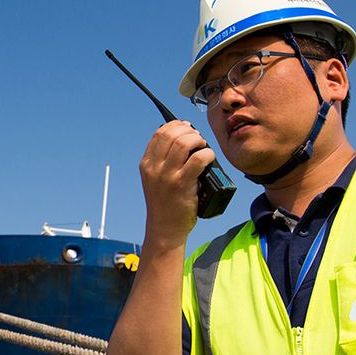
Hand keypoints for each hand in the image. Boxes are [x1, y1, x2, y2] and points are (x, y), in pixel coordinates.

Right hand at [138, 120, 215, 248]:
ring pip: (184, 142)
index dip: (175, 125)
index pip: (159, 133)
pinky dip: (207, 154)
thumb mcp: (155, 180)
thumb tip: (184, 138)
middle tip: (198, 139)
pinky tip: (209, 158)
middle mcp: (154, 168)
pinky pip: (198, 159)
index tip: (187, 128)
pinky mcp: (182, 184)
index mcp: (146, 164)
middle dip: (189, 131)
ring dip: (198, 140)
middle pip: (171, 134)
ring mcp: (167, 176)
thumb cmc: (165, 204)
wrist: (164, 229)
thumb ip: (163, 161)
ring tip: (203, 148)